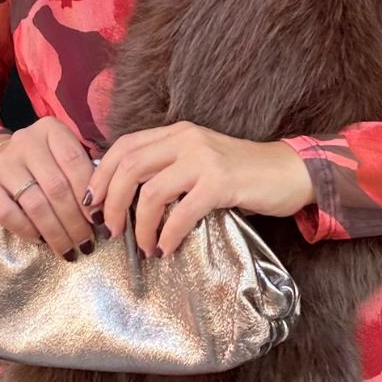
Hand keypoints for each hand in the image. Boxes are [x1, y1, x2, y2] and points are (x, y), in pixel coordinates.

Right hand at [0, 117, 101, 258]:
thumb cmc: (40, 164)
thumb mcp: (61, 157)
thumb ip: (83, 174)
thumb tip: (106, 209)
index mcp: (50, 130)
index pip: (74, 161)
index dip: (89, 193)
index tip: (99, 220)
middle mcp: (26, 141)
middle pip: (57, 187)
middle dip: (75, 221)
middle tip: (87, 243)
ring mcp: (3, 163)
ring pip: (36, 204)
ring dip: (56, 232)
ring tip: (69, 250)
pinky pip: (10, 214)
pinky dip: (29, 231)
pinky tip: (41, 241)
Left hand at [83, 120, 314, 257]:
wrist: (288, 172)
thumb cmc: (241, 174)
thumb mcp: (198, 163)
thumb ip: (168, 170)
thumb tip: (126, 200)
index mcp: (176, 132)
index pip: (124, 146)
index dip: (101, 175)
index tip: (93, 204)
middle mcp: (186, 139)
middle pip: (129, 166)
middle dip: (111, 202)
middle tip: (110, 230)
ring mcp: (203, 159)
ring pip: (151, 191)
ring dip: (139, 225)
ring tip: (142, 246)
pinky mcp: (221, 182)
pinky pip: (181, 212)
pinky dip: (167, 234)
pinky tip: (166, 248)